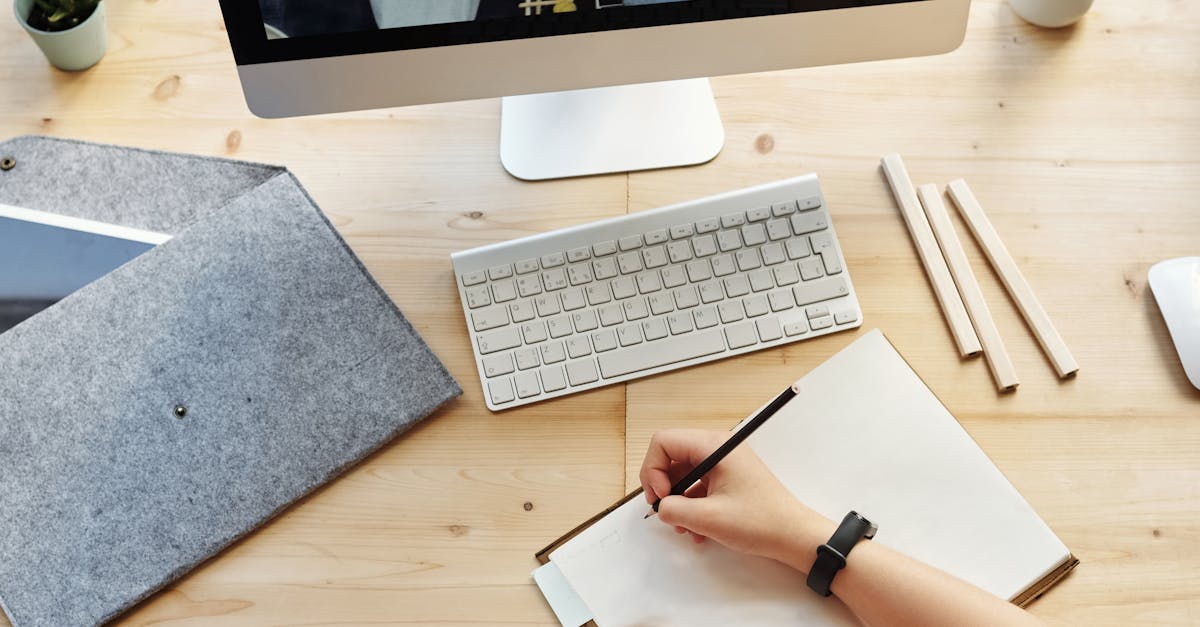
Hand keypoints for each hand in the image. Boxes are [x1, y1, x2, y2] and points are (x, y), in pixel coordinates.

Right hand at [638, 429, 832, 567]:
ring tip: (685, 526)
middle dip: (663, 486)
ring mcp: (723, 463)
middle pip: (671, 457)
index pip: (663, 442)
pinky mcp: (727, 478)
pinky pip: (696, 486)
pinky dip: (690, 505)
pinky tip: (697, 529)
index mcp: (714, 446)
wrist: (792, 536)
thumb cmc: (762, 521)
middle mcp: (718, 448)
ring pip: (682, 474)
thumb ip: (673, 509)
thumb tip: (660, 507)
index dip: (653, 469)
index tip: (662, 496)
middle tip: (666, 511)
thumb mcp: (708, 518)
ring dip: (677, 501)